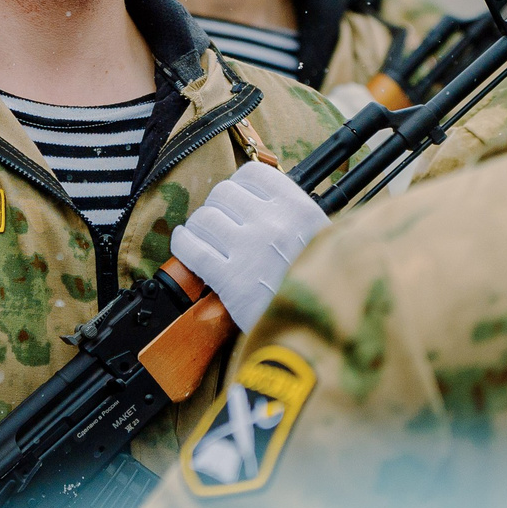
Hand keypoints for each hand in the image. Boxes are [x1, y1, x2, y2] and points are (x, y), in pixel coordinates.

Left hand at [171, 159, 330, 331]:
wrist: (322, 333)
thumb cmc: (323, 288)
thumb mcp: (322, 240)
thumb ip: (293, 217)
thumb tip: (257, 199)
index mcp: (299, 209)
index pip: (253, 174)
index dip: (240, 186)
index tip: (238, 200)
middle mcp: (274, 223)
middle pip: (223, 194)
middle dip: (217, 208)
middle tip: (222, 224)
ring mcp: (250, 250)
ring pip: (204, 218)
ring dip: (198, 227)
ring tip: (204, 237)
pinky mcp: (230, 281)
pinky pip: (192, 249)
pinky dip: (183, 244)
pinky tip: (186, 244)